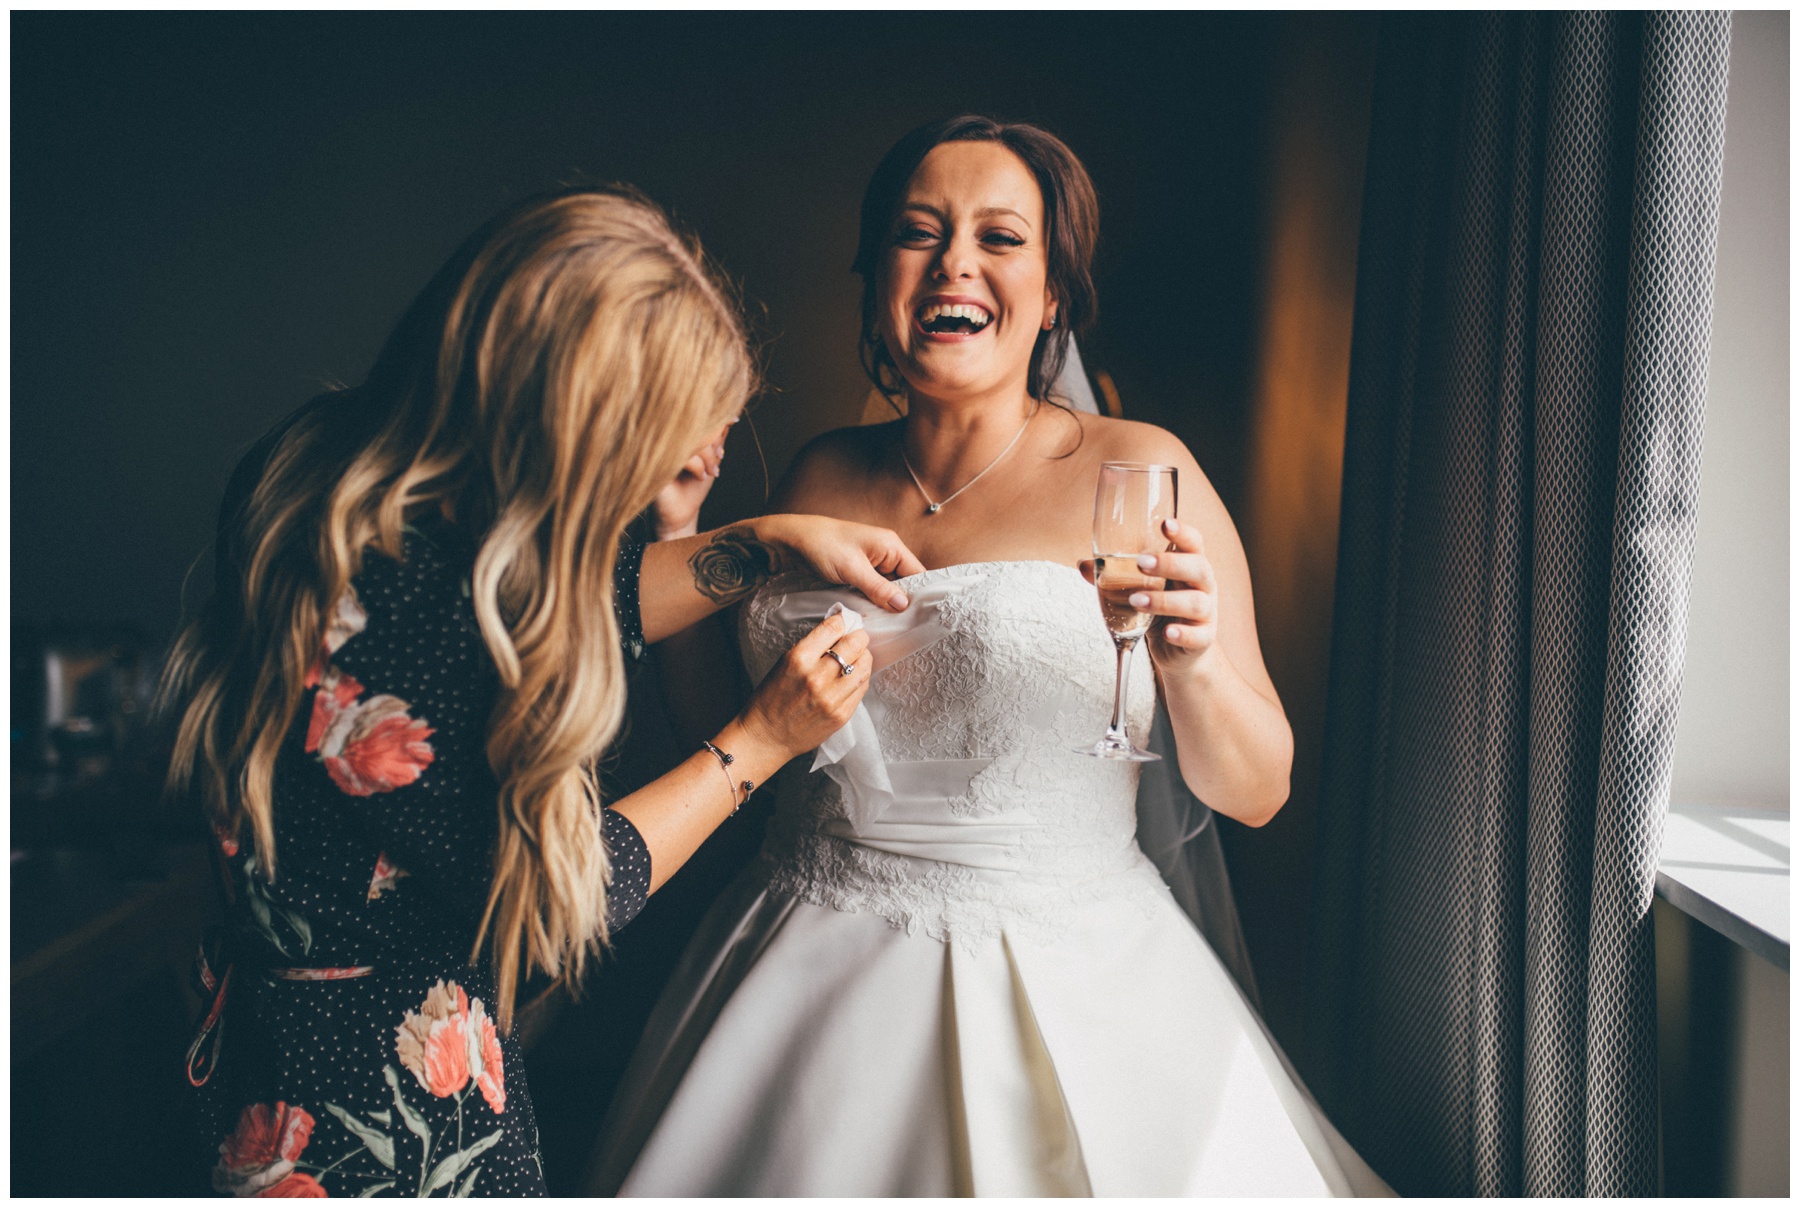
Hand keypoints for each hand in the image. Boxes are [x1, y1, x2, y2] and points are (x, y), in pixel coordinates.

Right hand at [652, 424, 729, 539]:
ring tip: (712, 472)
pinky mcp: (656, 464)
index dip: (717, 419)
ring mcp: (658, 450)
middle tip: (720, 456)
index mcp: (674, 433)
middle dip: (713, 440)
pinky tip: (701, 477)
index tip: (733, 421)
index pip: (696, 415)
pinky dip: (698, 466)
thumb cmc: (692, 487)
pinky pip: (682, 455)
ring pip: (689, 439)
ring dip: (707, 456)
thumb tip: (731, 417)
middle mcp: (664, 438)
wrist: (680, 515)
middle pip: (694, 424)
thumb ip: (716, 439)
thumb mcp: (710, 460)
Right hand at [737, 611, 872, 759]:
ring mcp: (832, 698)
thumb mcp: (784, 663)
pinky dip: (860, 678)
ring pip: (864, 666)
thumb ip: (812, 647)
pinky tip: (853, 677)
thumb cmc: (771, 698)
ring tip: (857, 658)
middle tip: (857, 638)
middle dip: (858, 637)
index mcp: (799, 659)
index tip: (845, 623)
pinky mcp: (841, 715)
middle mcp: (817, 677)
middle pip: (854, 644)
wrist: (766, 737)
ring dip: (863, 658)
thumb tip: (838, 630)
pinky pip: (862, 688)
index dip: (843, 621)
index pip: (833, 628)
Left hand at [757, 514, 925, 612]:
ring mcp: (871, 563)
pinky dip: (872, 601)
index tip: (923, 619)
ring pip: (887, 589)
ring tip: (889, 627)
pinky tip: (871, 616)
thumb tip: (904, 605)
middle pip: (904, 583)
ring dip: (885, 605)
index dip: (921, 595)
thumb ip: (879, 588)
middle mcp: (885, 553)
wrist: (790, 539)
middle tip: (904, 629)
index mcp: (891, 546)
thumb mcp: (851, 569)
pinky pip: (872, 589)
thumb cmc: (821, 545)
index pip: (918, 573)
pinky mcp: (857, 571)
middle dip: (902, 604)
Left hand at [1080, 518, 1219, 672]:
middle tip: (1141, 563)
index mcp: (1189, 566)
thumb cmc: (1160, 610)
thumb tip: (1083, 564)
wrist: (1180, 651)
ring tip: (1135, 600)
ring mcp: (1207, 613)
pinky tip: (1167, 632)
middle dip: (1170, 564)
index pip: (1194, 543)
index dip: (1183, 532)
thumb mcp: (1141, 589)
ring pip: (1195, 602)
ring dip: (1165, 601)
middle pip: (1199, 567)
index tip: (1164, 524)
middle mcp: (1202, 586)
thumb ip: (1115, 576)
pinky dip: (1183, 634)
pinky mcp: (1203, 639)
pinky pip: (1198, 636)